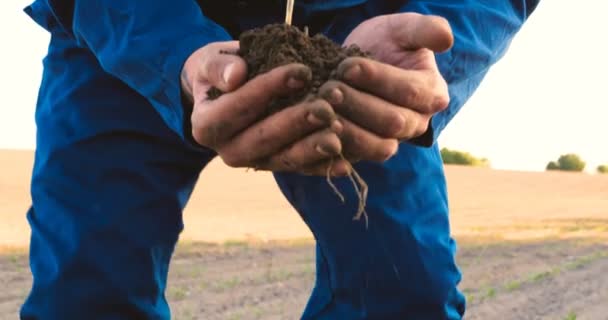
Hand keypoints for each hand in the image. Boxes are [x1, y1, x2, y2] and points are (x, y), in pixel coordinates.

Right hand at [181, 41, 349, 174]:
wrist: (229, 91)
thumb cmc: (222, 71)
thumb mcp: (211, 62)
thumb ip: (218, 68)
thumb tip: (236, 77)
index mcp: (207, 126)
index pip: (237, 108)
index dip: (267, 90)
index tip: (301, 71)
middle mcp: (229, 151)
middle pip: (263, 139)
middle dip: (296, 123)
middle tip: (326, 108)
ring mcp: (255, 163)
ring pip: (284, 159)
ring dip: (312, 148)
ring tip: (337, 135)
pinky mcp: (277, 166)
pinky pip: (301, 170)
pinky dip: (323, 167)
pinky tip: (345, 164)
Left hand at [319, 13, 452, 160]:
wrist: (357, 64)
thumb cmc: (385, 44)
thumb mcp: (403, 29)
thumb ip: (424, 29)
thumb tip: (446, 38)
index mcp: (431, 94)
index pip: (409, 91)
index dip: (378, 79)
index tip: (348, 66)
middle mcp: (415, 123)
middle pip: (392, 122)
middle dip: (358, 104)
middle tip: (329, 89)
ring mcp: (391, 141)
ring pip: (377, 146)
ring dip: (348, 129)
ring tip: (322, 109)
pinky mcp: (365, 153)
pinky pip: (355, 158)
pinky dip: (335, 147)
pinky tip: (316, 131)